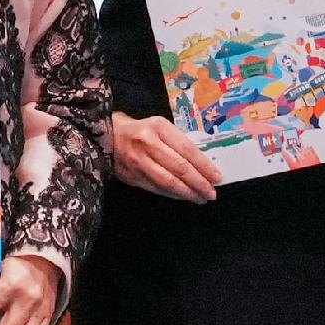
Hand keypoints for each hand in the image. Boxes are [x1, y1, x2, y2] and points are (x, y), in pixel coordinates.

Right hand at [105, 111, 224, 204]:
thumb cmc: (140, 130)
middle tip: (211, 193)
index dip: (204, 165)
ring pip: (168, 182)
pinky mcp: (131, 176)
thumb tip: (203, 164)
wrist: (106, 135)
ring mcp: (138, 161)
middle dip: (199, 183)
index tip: (217, 177)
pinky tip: (183, 196)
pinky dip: (172, 194)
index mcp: (159, 127)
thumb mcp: (160, 126)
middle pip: (179, 167)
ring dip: (187, 193)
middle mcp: (148, 144)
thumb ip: (178, 142)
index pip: (187, 149)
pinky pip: (156, 188)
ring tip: (200, 198)